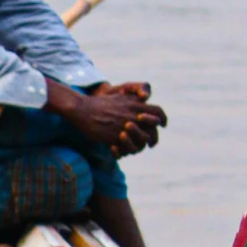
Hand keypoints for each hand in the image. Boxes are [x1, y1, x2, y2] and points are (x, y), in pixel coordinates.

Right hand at [47, 79, 166, 156]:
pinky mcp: (115, 137)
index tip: (163, 125)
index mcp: (135, 105)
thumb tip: (142, 98)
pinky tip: (121, 150)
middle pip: (153, 128)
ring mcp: (124, 127)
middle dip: (154, 137)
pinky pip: (127, 147)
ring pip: (142, 140)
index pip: (157, 112)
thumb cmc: (100, 103)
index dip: (163, 119)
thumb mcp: (119, 97)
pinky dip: (126, 150)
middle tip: (152, 144)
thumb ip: (132, 100)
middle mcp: (133, 115)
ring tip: (135, 147)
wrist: (82, 109)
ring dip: (140, 144)